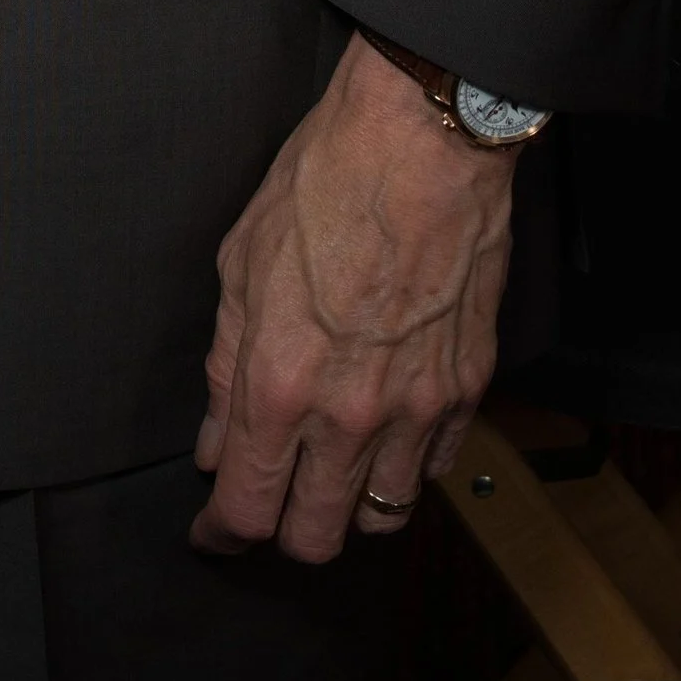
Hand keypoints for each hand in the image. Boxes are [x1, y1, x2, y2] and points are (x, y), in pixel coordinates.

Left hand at [194, 33, 515, 560]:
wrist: (421, 143)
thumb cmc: (323, 183)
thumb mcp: (239, 264)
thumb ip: (225, 367)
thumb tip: (217, 440)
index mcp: (281, 382)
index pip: (249, 506)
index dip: (223, 532)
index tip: (214, 531)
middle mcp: (351, 414)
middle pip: (316, 537)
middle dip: (282, 534)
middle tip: (267, 506)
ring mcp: (416, 409)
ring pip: (382, 517)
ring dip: (348, 507)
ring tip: (326, 475)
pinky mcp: (466, 391)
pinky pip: (433, 470)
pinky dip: (403, 469)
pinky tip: (382, 437)